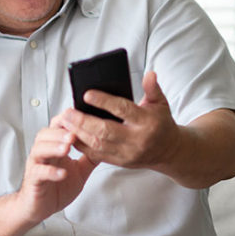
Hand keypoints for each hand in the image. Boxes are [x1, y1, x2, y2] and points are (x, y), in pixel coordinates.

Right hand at [17, 119, 97, 224]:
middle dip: (59, 133)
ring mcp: (37, 166)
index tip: (77, 117)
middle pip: (44, 135)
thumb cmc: (56, 188)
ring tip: (66, 149)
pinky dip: (50, 172)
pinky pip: (39, 173)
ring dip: (53, 147)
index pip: (56, 128)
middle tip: (73, 135)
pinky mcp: (34, 181)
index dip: (65, 121)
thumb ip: (90, 158)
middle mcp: (43, 154)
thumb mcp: (79, 171)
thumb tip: (106, 146)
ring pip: (39, 150)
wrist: (39, 207)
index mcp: (54, 149)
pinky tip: (62, 173)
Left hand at [59, 71, 180, 169]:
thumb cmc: (161, 123)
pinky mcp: (120, 162)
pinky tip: (70, 135)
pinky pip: (96, 155)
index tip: (87, 94)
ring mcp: (127, 154)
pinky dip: (81, 146)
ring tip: (65, 121)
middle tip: (68, 112)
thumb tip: (149, 73)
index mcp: (147, 122)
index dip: (104, 102)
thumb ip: (152, 88)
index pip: (123, 110)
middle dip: (83, 121)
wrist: (169, 152)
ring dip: (78, 133)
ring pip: (98, 144)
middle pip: (105, 131)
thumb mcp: (161, 104)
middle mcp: (137, 140)